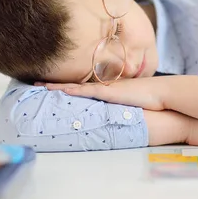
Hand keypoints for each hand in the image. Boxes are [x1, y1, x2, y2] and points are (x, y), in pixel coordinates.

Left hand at [35, 77, 164, 110]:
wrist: (162, 94)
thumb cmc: (150, 101)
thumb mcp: (131, 103)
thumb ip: (121, 106)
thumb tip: (116, 115)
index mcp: (107, 89)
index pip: (83, 86)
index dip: (66, 85)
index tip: (50, 86)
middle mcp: (103, 86)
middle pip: (74, 84)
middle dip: (54, 84)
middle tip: (36, 83)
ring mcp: (105, 88)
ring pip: (75, 86)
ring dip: (57, 87)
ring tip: (38, 86)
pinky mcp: (109, 92)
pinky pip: (86, 91)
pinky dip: (72, 91)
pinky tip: (59, 90)